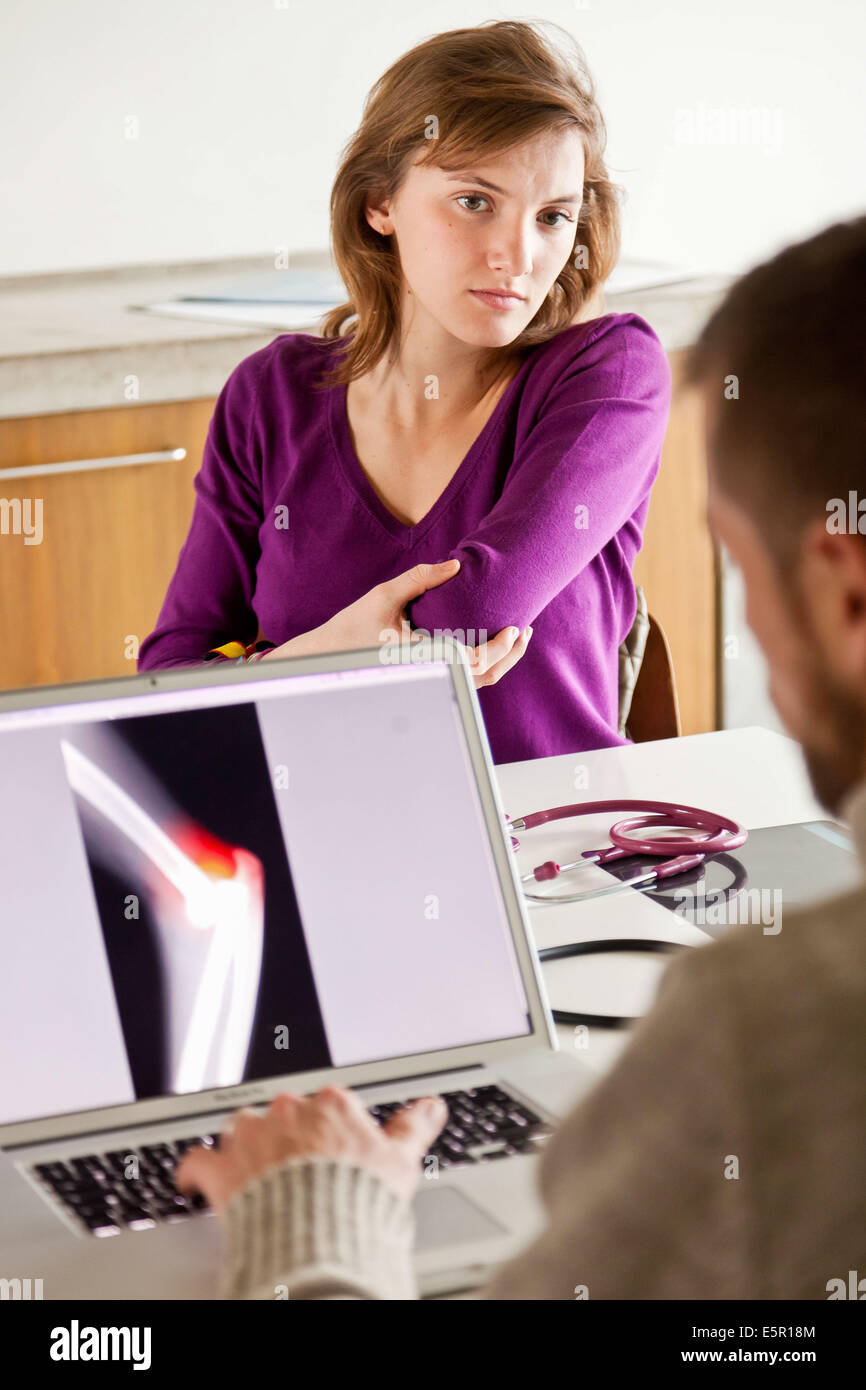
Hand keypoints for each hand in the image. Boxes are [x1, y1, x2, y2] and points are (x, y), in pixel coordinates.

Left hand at [175, 1087, 448, 1211]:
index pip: (326, 1104)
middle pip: (282, 1114)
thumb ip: (413, 1128)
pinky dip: (195, 1171)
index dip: (326, 1127)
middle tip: (293, 1166)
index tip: (327, 1143)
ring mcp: (251, 1138)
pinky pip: (197, 1161)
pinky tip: (195, 1181)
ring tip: (250, 1171)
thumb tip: (432, 1106)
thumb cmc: (360, 1200)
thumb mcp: (400, 1162)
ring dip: (243, 1148)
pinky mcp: (222, 1168)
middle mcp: (288, 1112)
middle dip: (285, 1135)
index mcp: (331, 1105)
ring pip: (240, 1129)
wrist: (318, 1235)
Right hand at [262, 558, 533, 688]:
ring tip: (514, 638)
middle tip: (524, 631)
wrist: (328, 656)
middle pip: (483, 677)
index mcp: (422, 658)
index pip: (473, 661)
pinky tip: (490, 645)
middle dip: (510, 656)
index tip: (515, 629)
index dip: (500, 648)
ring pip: (476, 683)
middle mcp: (428, 674)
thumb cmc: (353, 626)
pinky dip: (484, 666)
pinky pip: (464, 680)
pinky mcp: (426, 679)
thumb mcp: (384, 596)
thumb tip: (456, 564)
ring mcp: (428, 680)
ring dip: (500, 663)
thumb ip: (420, 578)